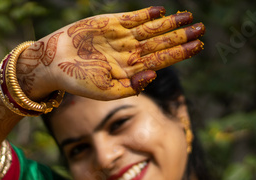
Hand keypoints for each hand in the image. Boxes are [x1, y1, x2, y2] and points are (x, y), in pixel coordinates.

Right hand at [16, 7, 204, 100]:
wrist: (54, 63)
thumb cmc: (79, 83)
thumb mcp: (107, 92)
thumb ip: (131, 86)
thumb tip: (154, 74)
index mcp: (133, 70)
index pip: (162, 60)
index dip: (181, 52)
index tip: (198, 46)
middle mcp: (131, 53)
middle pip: (162, 43)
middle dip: (182, 36)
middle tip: (201, 29)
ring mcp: (122, 37)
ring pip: (151, 29)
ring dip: (170, 24)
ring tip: (189, 17)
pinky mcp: (110, 23)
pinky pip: (133, 18)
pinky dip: (147, 15)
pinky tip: (162, 12)